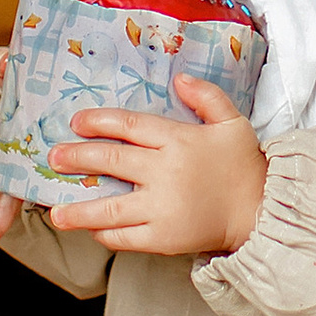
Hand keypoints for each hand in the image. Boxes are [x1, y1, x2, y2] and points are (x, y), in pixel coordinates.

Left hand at [48, 74, 268, 255]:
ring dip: (77, 209)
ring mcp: (162, 207)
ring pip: (109, 207)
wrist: (262, 212)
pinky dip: (105, 233)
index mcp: (179, 140)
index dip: (98, 121)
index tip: (76, 122)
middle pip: (110, 160)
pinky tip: (92, 229)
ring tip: (55, 211)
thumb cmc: (244, 166)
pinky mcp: (163, 237)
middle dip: (77, 158)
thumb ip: (207, 96)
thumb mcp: (232, 122)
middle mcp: (165, 172)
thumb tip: (179, 77)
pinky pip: (125, 236)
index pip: (129, 125)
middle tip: (53, 157)